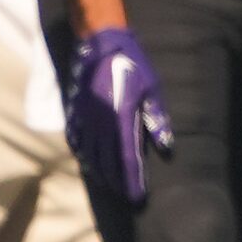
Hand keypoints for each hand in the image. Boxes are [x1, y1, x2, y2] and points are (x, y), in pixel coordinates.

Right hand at [68, 28, 172, 203]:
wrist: (100, 44)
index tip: (139, 197)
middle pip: (108, 162)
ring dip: (100, 173)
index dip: (133, 181)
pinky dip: (83, 157)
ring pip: (90, 155)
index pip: (128, 159)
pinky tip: (89, 165)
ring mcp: (85, 118)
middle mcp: (101, 123)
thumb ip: (158, 119)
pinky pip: (76, 141)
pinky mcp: (75, 112)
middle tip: (126, 196)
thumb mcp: (152, 89)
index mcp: (122, 118)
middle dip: (117, 182)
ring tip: (110, 186)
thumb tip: (167, 148)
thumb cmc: (132, 65)